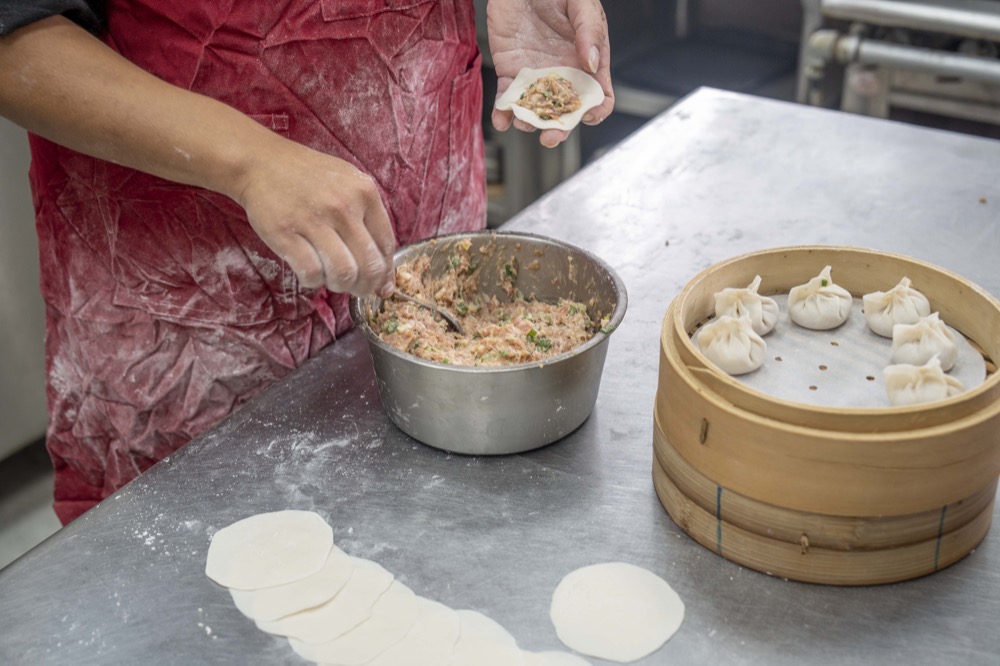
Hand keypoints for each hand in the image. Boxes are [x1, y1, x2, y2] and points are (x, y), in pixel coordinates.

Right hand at [235, 137, 396, 297]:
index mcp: (364, 192)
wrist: (261, 163)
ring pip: (343, 273)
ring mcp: (314, 219)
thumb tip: (385, 276)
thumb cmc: (309, 178)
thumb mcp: (348, 184)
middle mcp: (343, 206)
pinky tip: (311, 275)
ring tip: (332, 280)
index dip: (385, 272)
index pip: (386, 245)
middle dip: (366, 286)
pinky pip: (311, 272)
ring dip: (340, 286)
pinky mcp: (286, 233)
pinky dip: (314, 282)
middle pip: (369, 265)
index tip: (379, 284)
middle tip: (356, 288)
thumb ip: (369, 221)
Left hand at [487, 0, 613, 147]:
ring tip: (522, 120)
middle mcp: (562, 74)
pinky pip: (507, 98)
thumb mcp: (581, 3)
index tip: (587, 116)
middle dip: (559, 130)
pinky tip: (502, 118)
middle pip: (566, 113)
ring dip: (529, 122)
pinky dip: (503, 112)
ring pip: (536, 110)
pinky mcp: (511, 72)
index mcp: (586, 62)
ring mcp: (536, 76)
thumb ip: (590, 31)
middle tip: (549, 136)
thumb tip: (592, 62)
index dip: (596, 111)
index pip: (599, 96)